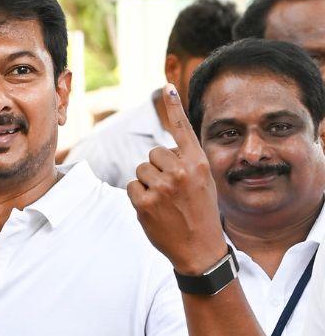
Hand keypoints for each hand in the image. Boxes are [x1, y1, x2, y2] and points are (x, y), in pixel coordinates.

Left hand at [127, 84, 227, 274]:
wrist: (200, 248)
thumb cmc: (200, 212)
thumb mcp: (203, 182)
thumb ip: (186, 163)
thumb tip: (162, 150)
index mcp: (198, 163)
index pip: (182, 130)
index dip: (173, 108)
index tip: (166, 86)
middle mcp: (181, 171)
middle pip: (153, 153)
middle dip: (156, 167)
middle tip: (171, 189)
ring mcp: (161, 187)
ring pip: (140, 169)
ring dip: (147, 183)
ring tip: (164, 201)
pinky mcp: (144, 202)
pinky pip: (131, 186)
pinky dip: (138, 196)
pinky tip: (153, 209)